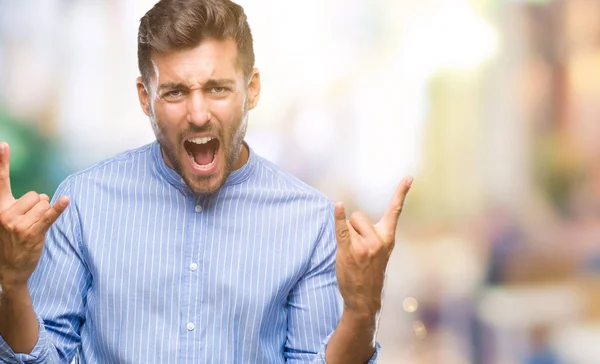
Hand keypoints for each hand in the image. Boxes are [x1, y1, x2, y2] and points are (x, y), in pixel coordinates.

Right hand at [0, 142, 68, 291]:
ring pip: (44, 204)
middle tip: (29, 223)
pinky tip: (66, 200)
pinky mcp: (33, 232)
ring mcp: (18, 223)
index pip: (0, 181)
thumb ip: (18, 205)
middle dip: (38, 206)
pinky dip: (59, 208)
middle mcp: (5, 213)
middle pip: (35, 195)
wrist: (10, 270)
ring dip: (44, 214)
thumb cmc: (11, 241)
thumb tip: (42, 196)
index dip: (1, 162)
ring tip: (34, 229)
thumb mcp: (7, 221)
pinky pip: (49, 215)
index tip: (4, 144)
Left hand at [334, 176, 412, 315]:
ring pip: (348, 224)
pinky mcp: (349, 251)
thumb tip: (353, 214)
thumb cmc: (370, 272)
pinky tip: (338, 206)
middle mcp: (378, 240)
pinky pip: (342, 230)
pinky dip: (338, 217)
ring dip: (345, 235)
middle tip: (357, 249)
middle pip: (358, 215)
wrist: (364, 298)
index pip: (395, 210)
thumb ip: (374, 233)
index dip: (402, 192)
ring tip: (351, 254)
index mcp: (388, 237)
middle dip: (353, 227)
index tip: (409, 177)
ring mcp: (364, 246)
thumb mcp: (380, 251)